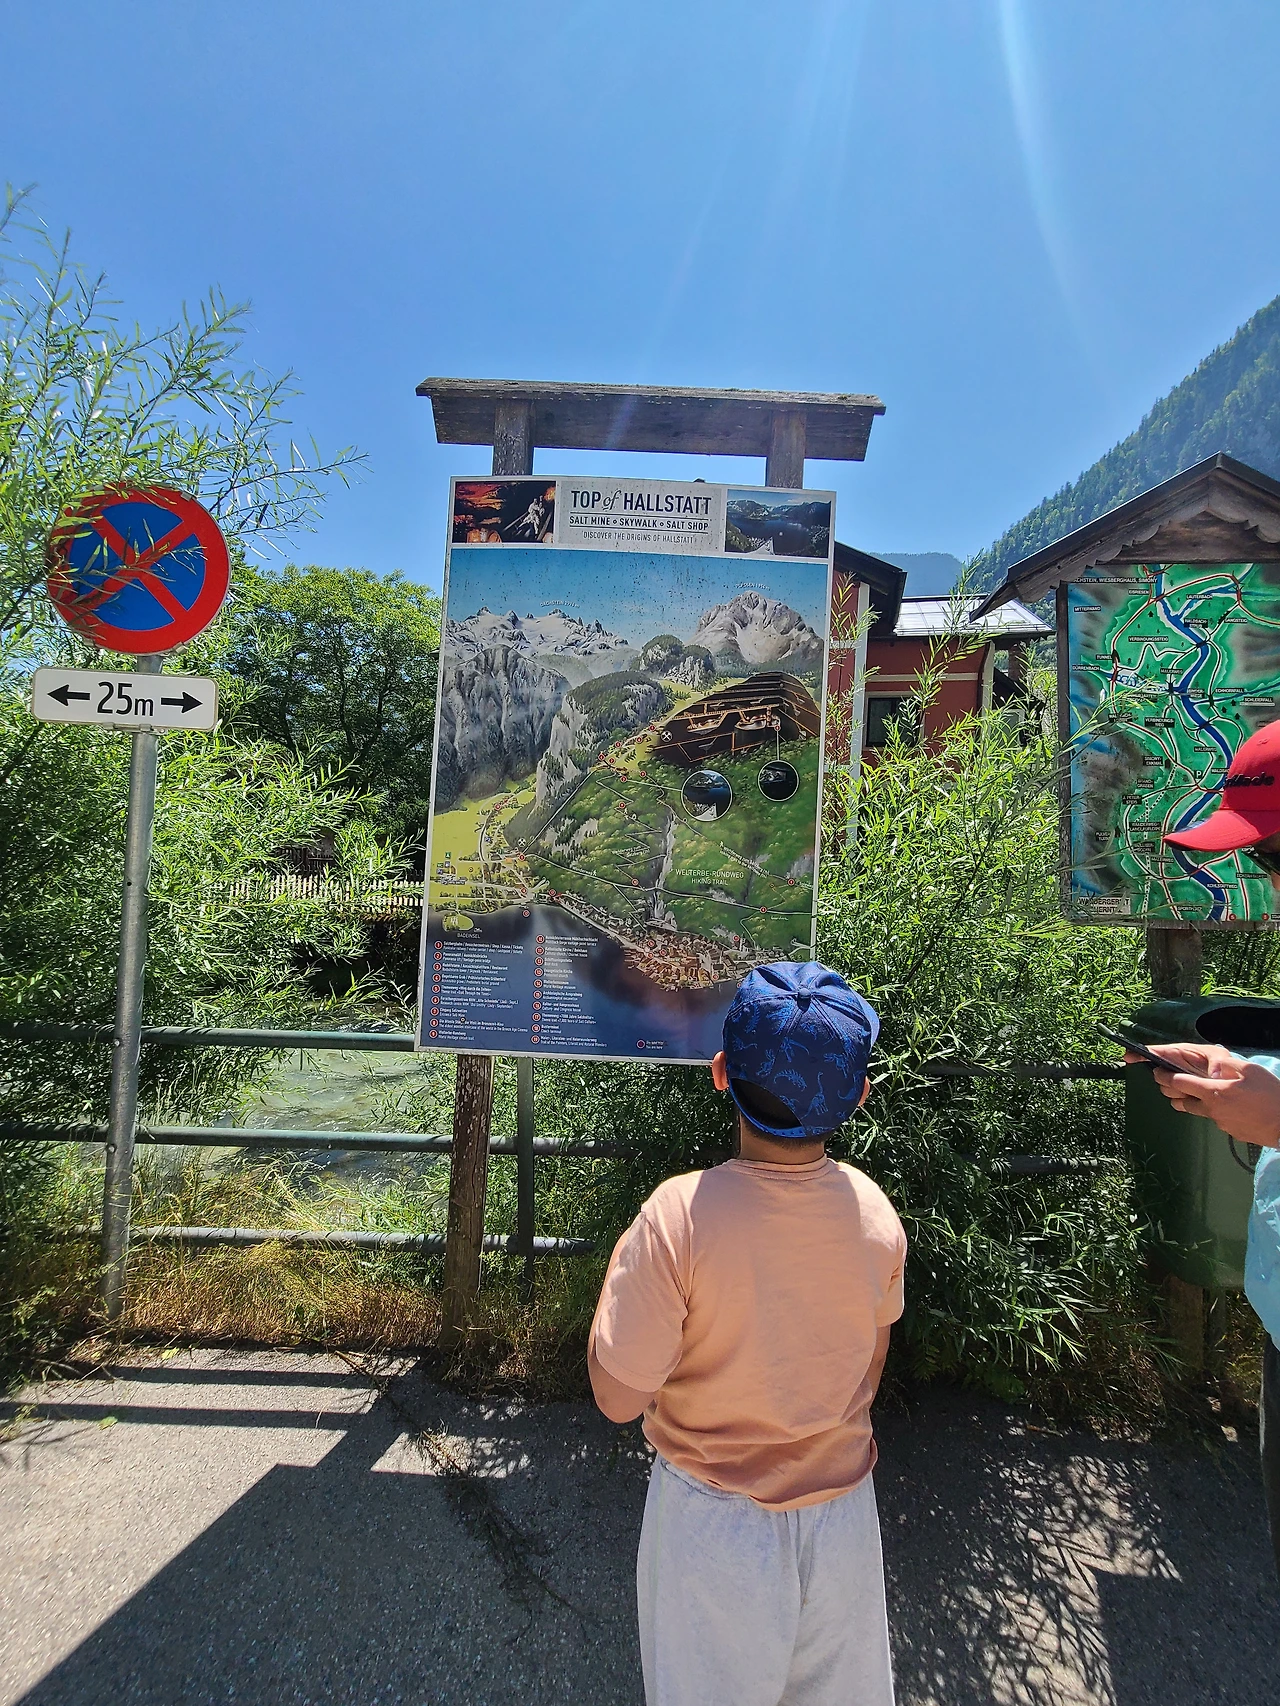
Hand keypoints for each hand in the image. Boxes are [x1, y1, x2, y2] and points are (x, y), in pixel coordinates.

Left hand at [1137, 1042, 1279, 1146]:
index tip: (1157, 1071)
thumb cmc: (1270, 1095)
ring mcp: (1220, 1123)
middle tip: (1169, 1083)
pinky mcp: (1230, 1132)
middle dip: (1171, 1091)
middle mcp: (1211, 1110)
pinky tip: (1227, 1105)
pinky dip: (1215, 1111)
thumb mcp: (1249, 1070)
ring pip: (1198, 1111)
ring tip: (1197, 1093)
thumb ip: (1225, 1065)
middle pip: (1181, 1101)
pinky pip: (1216, 1119)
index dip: (1165, 1076)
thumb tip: (1211, 1065)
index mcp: (1213, 1092)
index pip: (1179, 1083)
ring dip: (1192, 1102)